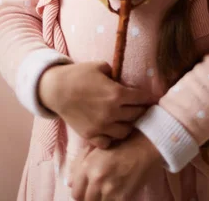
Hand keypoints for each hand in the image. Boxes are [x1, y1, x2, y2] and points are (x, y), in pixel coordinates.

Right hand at [38, 61, 155, 148]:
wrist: (56, 89)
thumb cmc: (79, 74)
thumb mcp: (100, 66)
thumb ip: (115, 73)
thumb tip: (123, 79)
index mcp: (116, 93)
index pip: (142, 98)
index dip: (149, 98)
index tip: (153, 99)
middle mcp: (112, 112)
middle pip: (137, 116)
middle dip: (141, 111)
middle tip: (141, 108)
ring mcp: (101, 126)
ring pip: (125, 132)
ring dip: (128, 125)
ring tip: (127, 119)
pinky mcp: (90, 135)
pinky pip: (108, 142)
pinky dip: (112, 137)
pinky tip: (111, 129)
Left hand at [68, 129, 162, 199]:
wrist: (146, 144)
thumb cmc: (120, 142)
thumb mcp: (96, 147)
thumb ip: (79, 164)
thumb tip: (69, 183)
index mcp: (87, 166)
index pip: (75, 193)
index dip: (80, 193)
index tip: (86, 191)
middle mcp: (96, 180)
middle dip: (89, 197)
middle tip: (98, 190)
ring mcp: (110, 190)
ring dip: (101, 199)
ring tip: (108, 189)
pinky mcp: (123, 197)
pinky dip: (113, 200)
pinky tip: (117, 191)